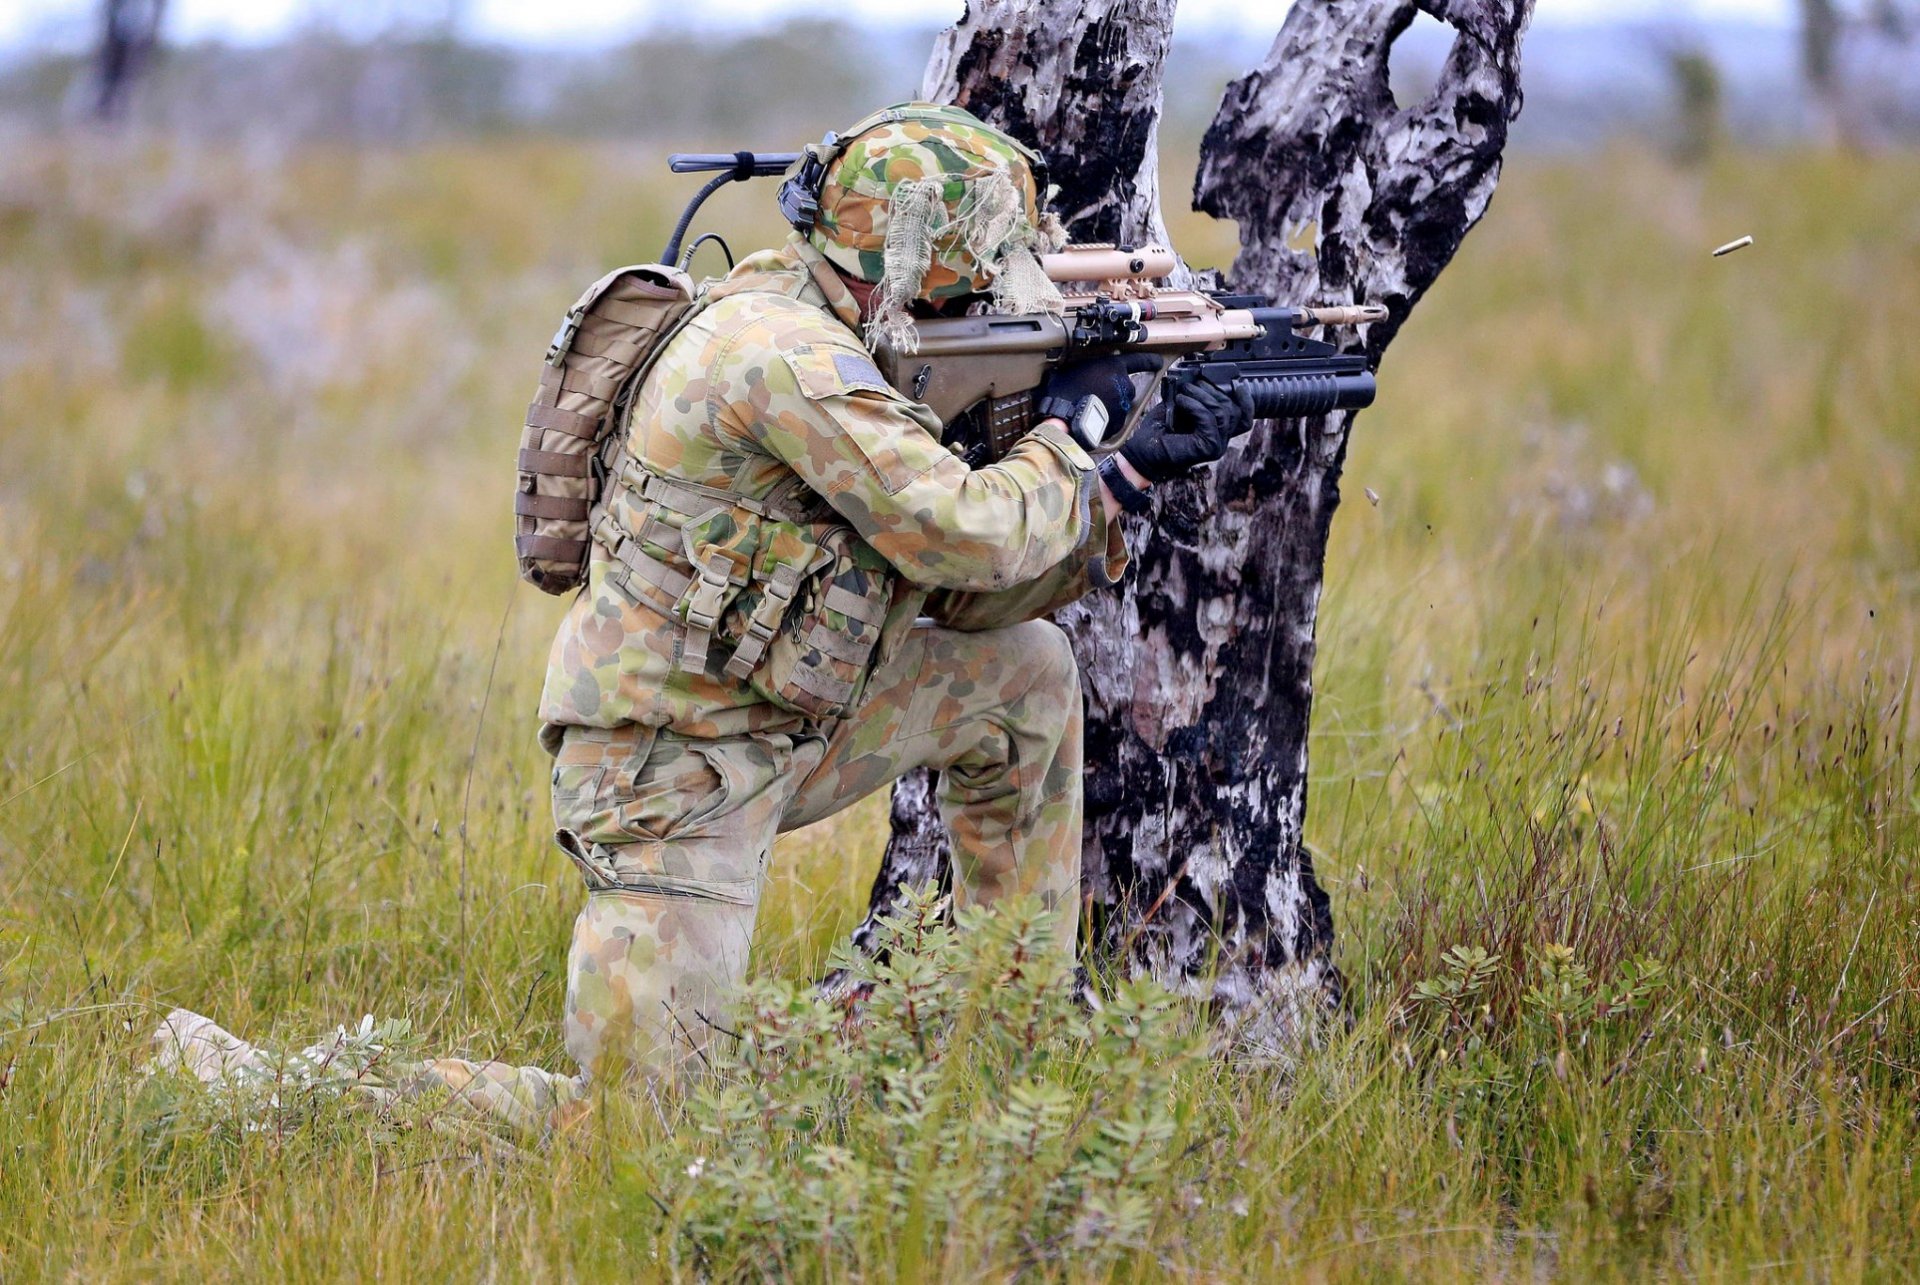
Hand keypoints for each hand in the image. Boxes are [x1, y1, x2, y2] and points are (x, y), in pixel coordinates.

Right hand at [1037, 353, 1164, 446]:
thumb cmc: (1063, 391)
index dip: (1150, 361)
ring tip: (1089, 407)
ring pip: (1120, 403)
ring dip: (1109, 404)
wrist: (1064, 420)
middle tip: (1095, 391)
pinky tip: (1090, 418)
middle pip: (1125, 385)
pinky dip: (1106, 418)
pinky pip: (1114, 419)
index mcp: (1114, 367)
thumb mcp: (1069, 369)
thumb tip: (1071, 368)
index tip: (1158, 361)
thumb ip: (1080, 368)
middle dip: (1114, 387)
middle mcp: (1124, 385)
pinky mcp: (1118, 424)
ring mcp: (1123, 406)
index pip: (1140, 360)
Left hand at [1118, 378, 1254, 482]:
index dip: (1245, 399)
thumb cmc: (1160, 429)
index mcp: (1219, 432)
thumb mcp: (1183, 407)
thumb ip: (1198, 396)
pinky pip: (1209, 420)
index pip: (1245, 417)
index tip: (1235, 383)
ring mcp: (1216, 447)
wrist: (1143, 450)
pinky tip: (1181, 401)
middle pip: (1234, 410)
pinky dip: (1194, 406)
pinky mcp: (1207, 448)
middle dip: (1214, 391)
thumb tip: (1203, 377)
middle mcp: (1221, 441)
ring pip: (1222, 413)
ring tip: (1184, 391)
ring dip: (1203, 396)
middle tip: (1193, 384)